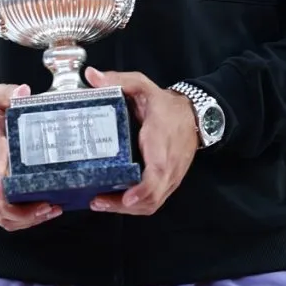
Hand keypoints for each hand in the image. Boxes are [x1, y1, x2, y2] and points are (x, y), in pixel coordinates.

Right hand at [0, 84, 62, 230]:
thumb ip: (8, 93)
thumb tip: (25, 91)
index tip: (0, 187)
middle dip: (20, 211)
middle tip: (48, 204)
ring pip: (1, 216)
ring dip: (26, 220)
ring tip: (52, 210)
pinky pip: (6, 218)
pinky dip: (24, 222)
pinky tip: (46, 213)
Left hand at [86, 68, 198, 216]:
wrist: (194, 114)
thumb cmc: (165, 104)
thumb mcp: (142, 86)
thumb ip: (118, 80)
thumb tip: (91, 76)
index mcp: (160, 141)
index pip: (157, 172)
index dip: (143, 189)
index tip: (126, 197)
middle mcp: (168, 165)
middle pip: (152, 197)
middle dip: (124, 205)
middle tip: (97, 201)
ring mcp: (171, 177)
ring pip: (153, 204)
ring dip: (128, 209)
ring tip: (101, 203)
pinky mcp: (169, 182)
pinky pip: (155, 201)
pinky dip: (136, 206)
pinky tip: (116, 202)